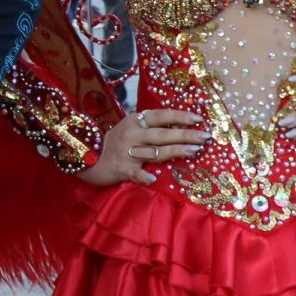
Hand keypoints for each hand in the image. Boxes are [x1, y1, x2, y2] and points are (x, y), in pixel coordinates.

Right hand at [80, 108, 209, 185]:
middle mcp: (131, 134)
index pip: (160, 116)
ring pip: (155, 152)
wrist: (90, 158)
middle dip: (185, 134)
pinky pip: (136, 174)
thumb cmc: (115, 142)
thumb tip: (180, 125)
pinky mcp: (122, 169)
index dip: (180, 116)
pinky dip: (143, 177)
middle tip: (205, 136)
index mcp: (134, 121)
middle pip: (162, 134)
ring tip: (194, 151)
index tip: (198, 119)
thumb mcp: (129, 127)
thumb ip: (149, 126)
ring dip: (175, 151)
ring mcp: (127, 152)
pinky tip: (152, 179)